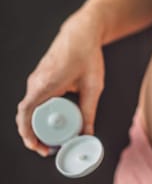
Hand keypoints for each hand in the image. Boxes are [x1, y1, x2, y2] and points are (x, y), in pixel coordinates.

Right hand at [16, 10, 105, 156]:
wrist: (81, 34)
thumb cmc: (87, 56)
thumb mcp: (93, 87)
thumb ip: (89, 112)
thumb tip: (88, 133)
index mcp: (45, 84)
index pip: (26, 113)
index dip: (28, 133)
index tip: (36, 146)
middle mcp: (36, 82)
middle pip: (26, 115)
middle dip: (34, 135)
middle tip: (48, 149)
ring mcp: (36, 80)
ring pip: (30, 108)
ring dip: (37, 125)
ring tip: (52, 140)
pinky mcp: (40, 79)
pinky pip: (35, 101)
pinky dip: (41, 115)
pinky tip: (53, 124)